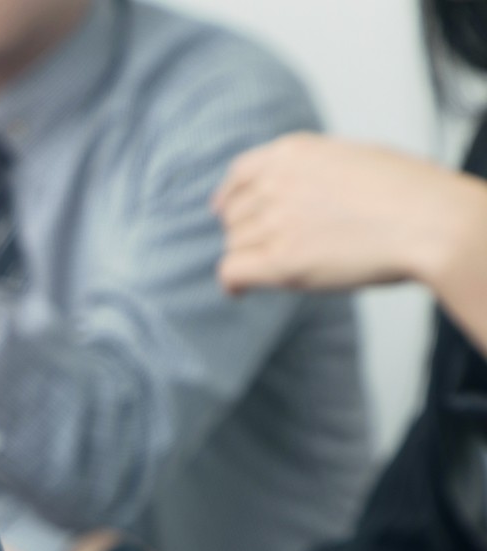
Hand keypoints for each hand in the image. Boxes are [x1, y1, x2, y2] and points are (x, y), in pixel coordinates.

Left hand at [214, 133, 486, 295]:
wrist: (432, 221)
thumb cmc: (411, 194)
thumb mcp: (356, 159)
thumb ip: (317, 172)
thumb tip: (299, 192)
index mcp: (294, 152)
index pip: (239, 174)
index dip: (229, 197)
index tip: (224, 211)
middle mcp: (277, 183)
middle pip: (235, 215)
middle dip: (246, 232)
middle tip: (268, 249)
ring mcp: (276, 220)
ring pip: (235, 244)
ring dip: (250, 257)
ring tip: (277, 268)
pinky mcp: (280, 260)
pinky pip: (232, 272)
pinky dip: (233, 283)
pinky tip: (240, 292)